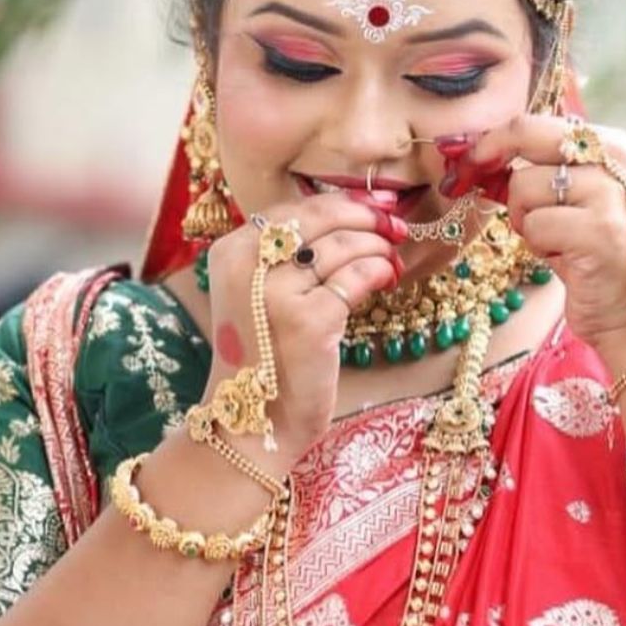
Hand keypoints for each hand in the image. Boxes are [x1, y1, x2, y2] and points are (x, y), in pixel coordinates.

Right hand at [201, 196, 406, 461]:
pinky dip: (379, 272)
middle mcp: (248, 265)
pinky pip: (358, 278)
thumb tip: (349, 214)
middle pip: (320, 217)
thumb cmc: (262, 357)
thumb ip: (285, 257)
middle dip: (366, 217)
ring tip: (392, 259)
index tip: (375, 207)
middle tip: (394, 226)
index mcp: (230, 252)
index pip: (293, 209)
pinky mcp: (311, 321)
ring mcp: (278, 293)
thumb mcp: (255, 294)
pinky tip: (388, 278)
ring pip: (344, 245)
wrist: (252, 421)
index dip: (340, 204)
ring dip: (378, 247)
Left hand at [441, 115, 625, 345]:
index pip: (531, 122)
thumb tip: (462, 154)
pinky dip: (538, 245)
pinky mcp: (600, 232)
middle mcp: (613, 158)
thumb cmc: (586, 249)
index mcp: (607, 142)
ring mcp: (609, 194)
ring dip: (524, 219)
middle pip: (525, 134)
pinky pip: (535, 225)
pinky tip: (563, 257)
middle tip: (465, 183)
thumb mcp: (560, 200)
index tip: (458, 160)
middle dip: (487, 159)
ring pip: (523, 185)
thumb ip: (523, 171)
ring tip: (552, 239)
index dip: (487, 141)